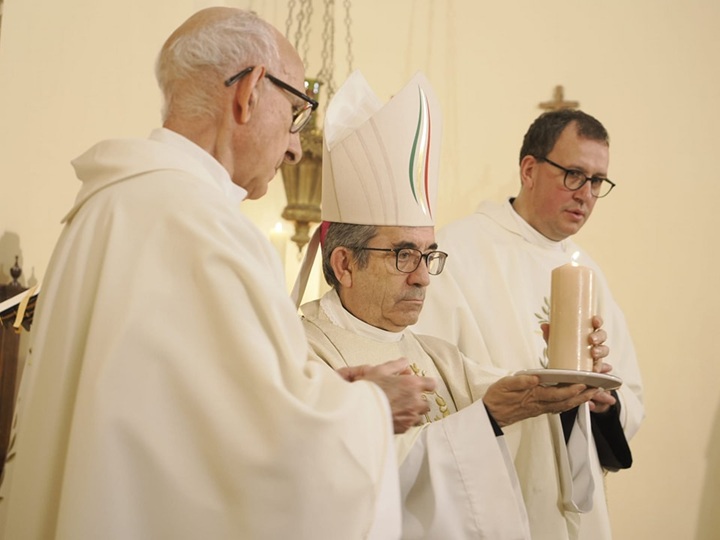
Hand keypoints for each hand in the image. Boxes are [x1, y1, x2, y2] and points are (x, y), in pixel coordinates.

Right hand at [337, 358, 436, 433]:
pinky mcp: (405, 428)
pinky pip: (410, 424)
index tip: (421, 384)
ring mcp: (411, 416)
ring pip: (420, 415)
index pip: (431, 384)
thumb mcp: (380, 370)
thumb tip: (404, 362)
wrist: (360, 412)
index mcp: (412, 385)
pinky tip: (394, 415)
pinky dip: (405, 421)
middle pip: (427, 401)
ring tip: (399, 408)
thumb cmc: (369, 391)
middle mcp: (415, 401)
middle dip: (418, 400)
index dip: (426, 384)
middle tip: (404, 397)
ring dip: (413, 411)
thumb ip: (396, 365)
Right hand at [482, 374, 597, 426]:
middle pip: (565, 402)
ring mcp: (540, 409)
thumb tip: (535, 378)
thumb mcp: (504, 385)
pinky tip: (574, 400)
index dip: (571, 390)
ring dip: (579, 400)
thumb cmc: (497, 398)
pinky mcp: (538, 410)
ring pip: (563, 406)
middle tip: (597, 390)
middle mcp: (539, 404)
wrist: (491, 415)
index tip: (582, 384)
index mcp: (533, 396)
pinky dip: (569, 404)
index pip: (556, 394)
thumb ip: (520, 381)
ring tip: (591, 393)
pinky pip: (558, 408)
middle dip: (582, 397)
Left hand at [541, 315, 608, 371]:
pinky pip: (601, 366)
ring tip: (594, 354)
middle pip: (602, 336)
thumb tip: (544, 326)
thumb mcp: (555, 342)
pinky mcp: (596, 366)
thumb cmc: (562, 350)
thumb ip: (550, 335)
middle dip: (599, 337)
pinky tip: (596, 369)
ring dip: (601, 351)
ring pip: (604, 350)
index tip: (595, 321)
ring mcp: (597, 353)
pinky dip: (601, 368)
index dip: (598, 321)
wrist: (562, 367)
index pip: (596, 323)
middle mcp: (595, 342)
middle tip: (591, 340)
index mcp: (587, 332)